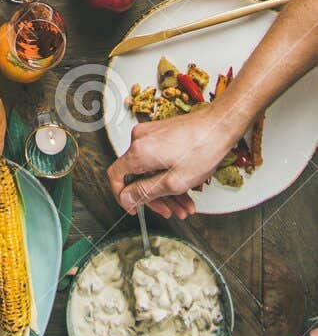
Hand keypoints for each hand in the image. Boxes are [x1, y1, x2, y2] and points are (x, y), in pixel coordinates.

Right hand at [106, 106, 237, 219]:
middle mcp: (140, 139)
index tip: (134, 208)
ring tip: (183, 204)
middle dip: (154, 197)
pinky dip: (168, 175)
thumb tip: (126, 198)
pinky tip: (184, 189)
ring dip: (166, 189)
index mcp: (139, 151)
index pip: (115, 176)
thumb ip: (146, 192)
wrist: (220, 125)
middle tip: (170, 210)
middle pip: (137, 175)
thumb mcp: (174, 181)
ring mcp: (150, 134)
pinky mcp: (160, 133)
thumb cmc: (202, 149)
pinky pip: (157, 159)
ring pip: (150, 169)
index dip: (122, 196)